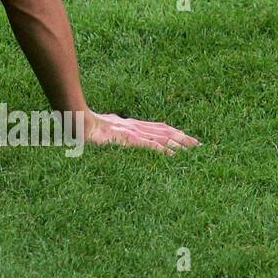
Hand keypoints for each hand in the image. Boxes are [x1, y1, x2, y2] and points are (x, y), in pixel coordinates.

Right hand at [82, 110, 199, 153]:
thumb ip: (111, 130)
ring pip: (162, 138)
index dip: (172, 132)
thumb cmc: (84, 125)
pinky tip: (174, 156)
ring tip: (195, 149)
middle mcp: (135, 127)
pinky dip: (164, 151)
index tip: (185, 137)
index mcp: (130, 125)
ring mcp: (133, 133)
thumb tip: (113, 134)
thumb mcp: (101, 127)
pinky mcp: (128, 140)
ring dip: (179, 144)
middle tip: (200, 145)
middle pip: (164, 132)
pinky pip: (150, 146)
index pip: (156, 128)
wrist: (77, 120)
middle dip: (182, 138)